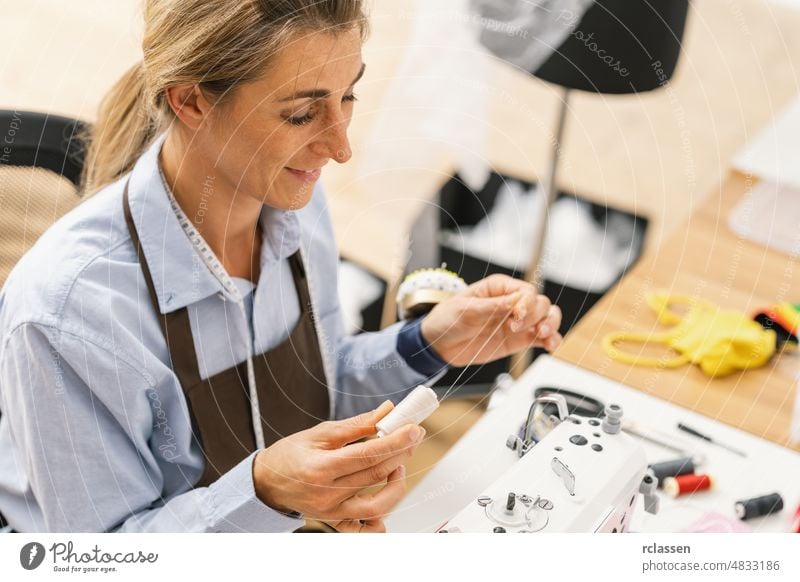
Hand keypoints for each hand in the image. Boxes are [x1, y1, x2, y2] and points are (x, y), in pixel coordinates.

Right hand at [252, 401, 423, 531]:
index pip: (368, 455)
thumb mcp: (320, 433)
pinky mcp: (335, 522)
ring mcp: (331, 512)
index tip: (414, 429)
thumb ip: (356, 425)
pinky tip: (386, 497)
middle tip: (411, 437)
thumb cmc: (290, 455)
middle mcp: (326, 494)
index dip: (396, 441)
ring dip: (396, 483)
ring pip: (377, 505)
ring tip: (398, 465)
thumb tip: (386, 411)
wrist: (266, 482)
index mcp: (320, 468)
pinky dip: (380, 519)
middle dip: (401, 454)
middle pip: (376, 476)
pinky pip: (364, 529)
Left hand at [420, 274, 562, 365]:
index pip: (526, 291)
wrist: (438, 344)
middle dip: (535, 315)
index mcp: (499, 288)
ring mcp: (517, 322)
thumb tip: (515, 302)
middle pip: (540, 303)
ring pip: (547, 318)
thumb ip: (492, 307)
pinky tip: (550, 346)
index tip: (516, 316)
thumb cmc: (447, 319)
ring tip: (543, 335)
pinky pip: (541, 338)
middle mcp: (512, 302)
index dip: (526, 303)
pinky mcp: (518, 340)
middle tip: (516, 328)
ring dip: (550, 326)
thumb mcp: (465, 310)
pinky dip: (550, 340)